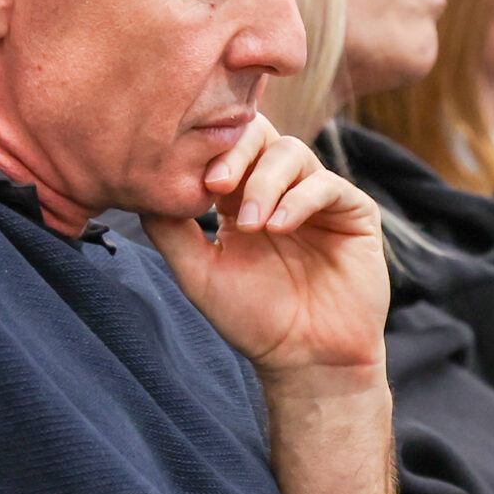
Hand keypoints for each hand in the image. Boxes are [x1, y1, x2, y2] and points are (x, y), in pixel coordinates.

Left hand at [140, 114, 389, 381]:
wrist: (306, 359)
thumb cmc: (252, 319)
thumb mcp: (198, 273)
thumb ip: (169, 231)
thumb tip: (140, 189)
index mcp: (240, 196)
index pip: (224, 146)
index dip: (207, 151)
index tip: (193, 180)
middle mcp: (280, 187)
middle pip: (259, 134)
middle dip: (235, 153)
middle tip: (215, 186)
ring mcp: (317, 196)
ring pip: (291, 152)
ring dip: (265, 183)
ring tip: (252, 225)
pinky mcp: (354, 212)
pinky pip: (328, 184)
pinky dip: (299, 200)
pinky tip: (279, 227)